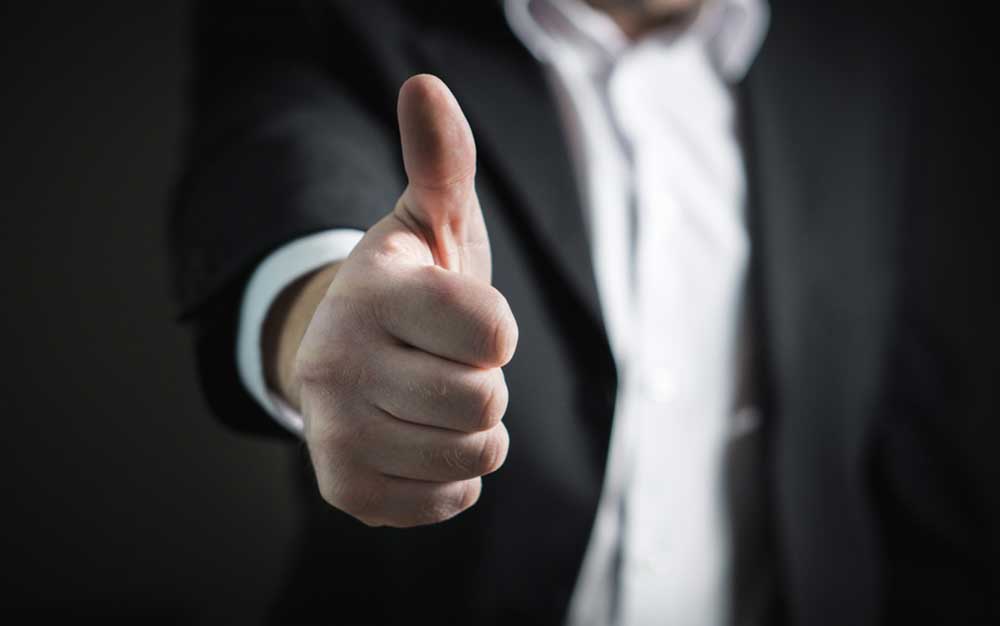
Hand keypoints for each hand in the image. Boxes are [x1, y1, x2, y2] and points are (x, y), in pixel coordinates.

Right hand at [285, 75, 517, 526]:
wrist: (346, 357)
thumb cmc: (409, 290)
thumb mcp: (427, 221)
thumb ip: (441, 161)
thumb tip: (426, 87)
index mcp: (372, 290)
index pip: (494, 332)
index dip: (495, 329)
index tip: (461, 319)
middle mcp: (338, 361)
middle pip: (484, 400)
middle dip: (483, 383)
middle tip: (443, 363)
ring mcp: (334, 431)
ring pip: (474, 455)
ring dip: (473, 430)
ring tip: (433, 400)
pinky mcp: (344, 489)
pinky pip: (450, 499)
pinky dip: (454, 476)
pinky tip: (420, 440)